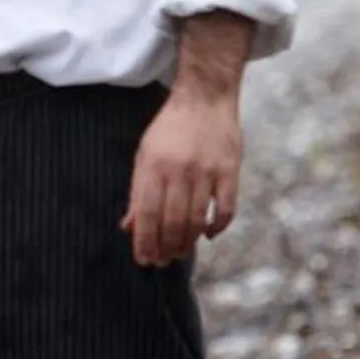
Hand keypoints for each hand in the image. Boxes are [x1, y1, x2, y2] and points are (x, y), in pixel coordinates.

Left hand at [121, 87, 242, 267]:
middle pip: (172, 222)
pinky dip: (218, 227)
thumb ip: (138, 191)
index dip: (145, 242)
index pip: (147, 214)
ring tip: (180, 252)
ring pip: (197, 219)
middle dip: (166, 248)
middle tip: (163, 261)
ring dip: (188, 242)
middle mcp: (179, 170)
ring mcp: (207, 171)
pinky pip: (226, 208)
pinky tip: (208, 234)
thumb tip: (129, 227)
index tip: (144, 260)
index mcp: (154, 165)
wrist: (205, 96)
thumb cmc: (171, 128)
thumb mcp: (145, 154)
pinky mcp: (230, 170)